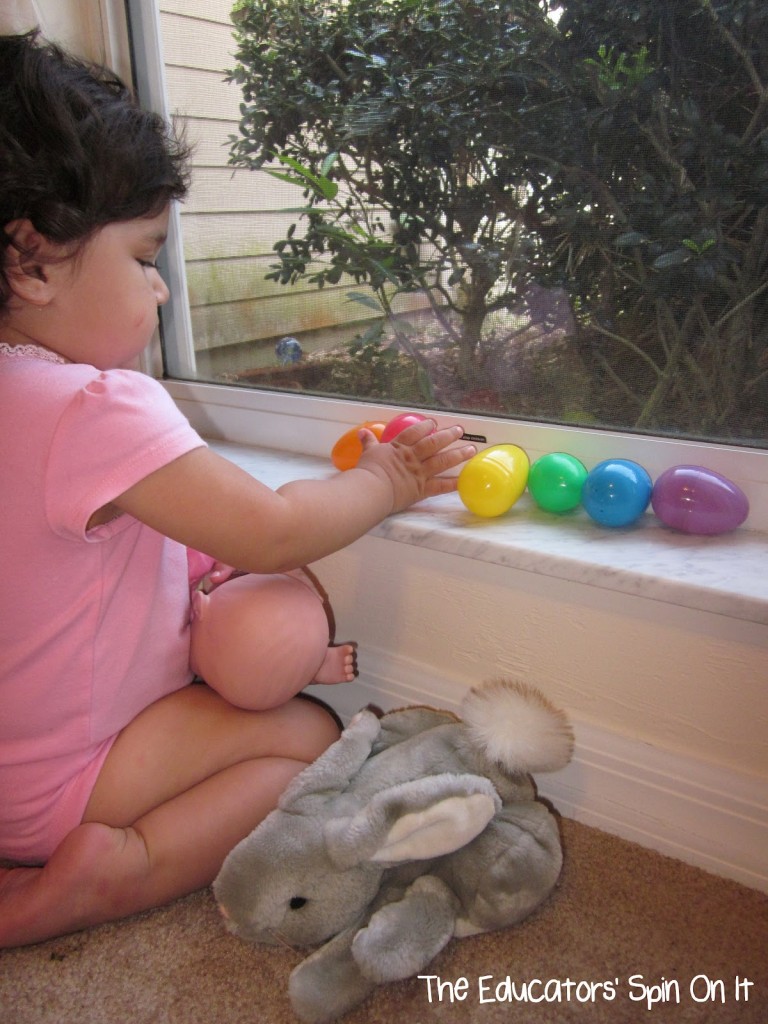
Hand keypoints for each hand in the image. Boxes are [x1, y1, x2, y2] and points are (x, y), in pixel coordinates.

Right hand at [355, 418, 475, 513]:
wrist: (372, 489)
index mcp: (399, 448)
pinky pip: (441, 486)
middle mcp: (413, 458)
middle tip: (460, 430)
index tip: (433, 423)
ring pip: (442, 461)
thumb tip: (362, 432)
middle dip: (448, 435)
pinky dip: (453, 484)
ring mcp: (419, 473)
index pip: (414, 433)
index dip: (425, 426)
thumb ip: (368, 442)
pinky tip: (464, 480)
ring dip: (458, 454)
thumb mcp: (367, 453)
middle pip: (433, 443)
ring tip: (471, 449)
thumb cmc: (368, 471)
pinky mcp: (422, 489)